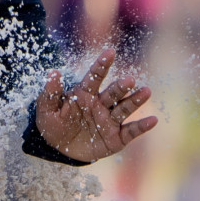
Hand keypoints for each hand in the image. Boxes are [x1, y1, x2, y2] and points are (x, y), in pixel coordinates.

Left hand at [34, 48, 156, 162]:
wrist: (59, 149)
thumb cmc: (53, 124)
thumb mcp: (46, 110)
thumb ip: (50, 92)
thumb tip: (53, 73)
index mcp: (84, 94)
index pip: (94, 76)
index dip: (102, 64)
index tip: (110, 52)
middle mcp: (100, 104)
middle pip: (113, 92)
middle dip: (121, 86)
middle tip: (129, 80)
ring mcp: (110, 120)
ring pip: (124, 108)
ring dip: (135, 100)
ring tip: (146, 91)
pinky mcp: (117, 138)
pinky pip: (131, 131)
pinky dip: (142, 126)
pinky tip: (153, 120)